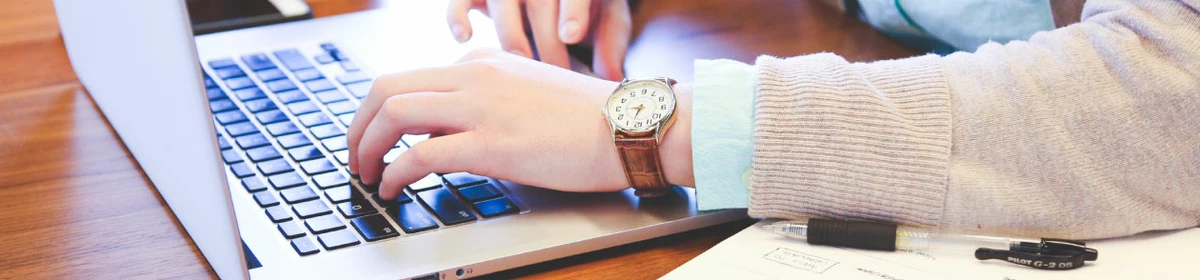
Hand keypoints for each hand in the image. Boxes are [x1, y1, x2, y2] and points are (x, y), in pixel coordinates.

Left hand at [347, 49, 693, 198]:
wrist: (631, 126)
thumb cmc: (590, 119)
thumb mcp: (527, 94)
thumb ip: (485, 103)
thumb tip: (444, 132)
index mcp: (483, 63)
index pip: (410, 78)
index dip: (379, 112)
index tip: (374, 137)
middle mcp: (475, 76)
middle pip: (386, 88)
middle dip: (358, 125)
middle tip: (355, 156)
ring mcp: (482, 107)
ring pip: (394, 113)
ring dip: (366, 147)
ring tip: (366, 174)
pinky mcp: (492, 144)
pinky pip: (420, 154)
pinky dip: (394, 173)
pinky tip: (393, 189)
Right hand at [446, 0, 631, 79]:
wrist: (558, 0)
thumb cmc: (587, 11)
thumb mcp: (606, 19)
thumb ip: (610, 44)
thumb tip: (613, 78)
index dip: (573, 10)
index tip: (570, 35)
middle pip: (539, 5)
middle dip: (547, 45)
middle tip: (555, 80)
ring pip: (503, 6)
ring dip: (512, 40)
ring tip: (522, 74)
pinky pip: (459, 1)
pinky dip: (457, 17)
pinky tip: (464, 38)